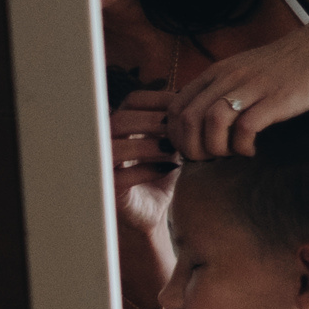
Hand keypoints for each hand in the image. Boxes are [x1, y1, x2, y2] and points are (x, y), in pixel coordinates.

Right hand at [110, 88, 179, 234]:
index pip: (132, 101)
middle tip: (180, 130)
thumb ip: (178, 124)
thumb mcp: (171, 143)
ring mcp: (104, 166)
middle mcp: (107, 142)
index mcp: (122, 125)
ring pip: (115, 147)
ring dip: (148, 145)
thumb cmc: (160, 171)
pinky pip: (122, 176)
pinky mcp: (110, 189)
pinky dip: (147, 170)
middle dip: (153, 122)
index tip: (185, 108)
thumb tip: (204, 98)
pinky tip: (170, 168)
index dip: (159, 100)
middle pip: (120, 120)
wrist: (151, 210)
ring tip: (173, 149)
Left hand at [170, 22, 308, 158]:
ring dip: (215, 147)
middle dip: (191, 148)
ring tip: (229, 154)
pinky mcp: (276, 99)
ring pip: (212, 121)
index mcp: (214, 73)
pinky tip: (250, 150)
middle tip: (207, 158)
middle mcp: (227, 78)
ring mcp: (252, 87)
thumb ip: (215, 91)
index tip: (189, 148)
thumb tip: (193, 123)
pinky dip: (242, 146)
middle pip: (188, 118)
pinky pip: (245, 127)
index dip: (175, 135)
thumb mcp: (237, 71)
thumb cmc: (278, 66)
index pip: (175, 108)